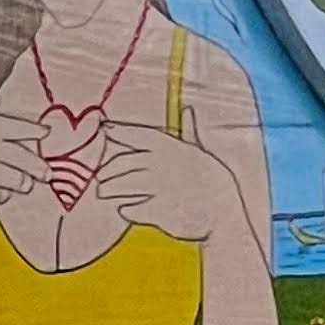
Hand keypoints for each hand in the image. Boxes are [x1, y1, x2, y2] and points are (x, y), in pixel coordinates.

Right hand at [0, 110, 45, 218]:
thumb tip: (43, 129)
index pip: (13, 125)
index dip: (31, 129)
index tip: (46, 132)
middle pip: (22, 157)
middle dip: (38, 167)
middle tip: (47, 174)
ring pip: (19, 179)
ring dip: (21, 184)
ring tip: (16, 185)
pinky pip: (2, 195)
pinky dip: (0, 196)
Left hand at [93, 123, 239, 244]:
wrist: (223, 214)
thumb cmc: (211, 181)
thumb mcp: (201, 153)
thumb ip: (190, 132)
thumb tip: (188, 110)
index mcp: (172, 147)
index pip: (138, 134)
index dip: (120, 130)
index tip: (104, 128)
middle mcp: (162, 164)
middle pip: (121, 164)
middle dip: (107, 171)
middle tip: (101, 177)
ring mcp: (159, 187)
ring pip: (120, 186)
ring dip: (109, 189)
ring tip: (106, 192)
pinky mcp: (157, 210)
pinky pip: (130, 208)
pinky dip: (126, 209)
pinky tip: (126, 208)